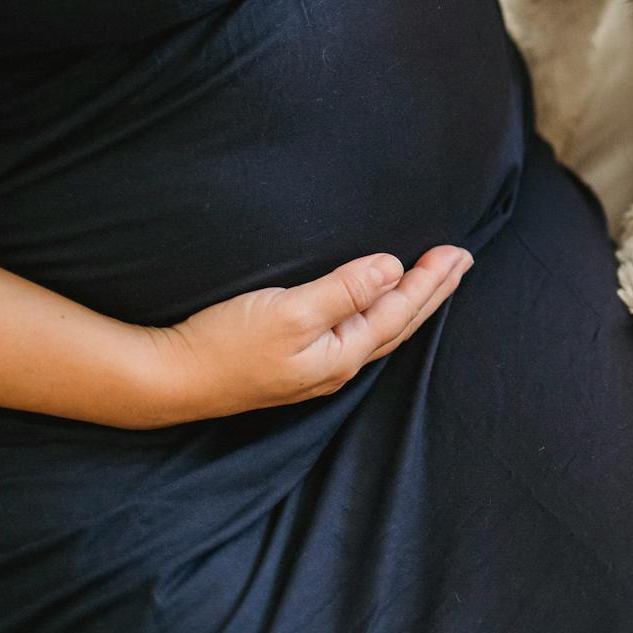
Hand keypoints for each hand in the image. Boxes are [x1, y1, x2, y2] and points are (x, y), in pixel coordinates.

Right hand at [145, 247, 469, 423]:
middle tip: (462, 260)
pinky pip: (358, 334)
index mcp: (342, 353)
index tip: (456, 252)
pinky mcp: (296, 362)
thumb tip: (392, 268)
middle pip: (399, 324)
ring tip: (435, 280)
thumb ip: (345, 289)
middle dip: (433, 291)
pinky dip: (381, 314)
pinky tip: (380, 308)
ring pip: (381, 331)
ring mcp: (316, 367)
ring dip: (411, 302)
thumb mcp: (289, 311)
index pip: (400, 312)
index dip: (430, 281)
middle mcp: (337, 365)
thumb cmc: (225, 344)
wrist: (170, 380)